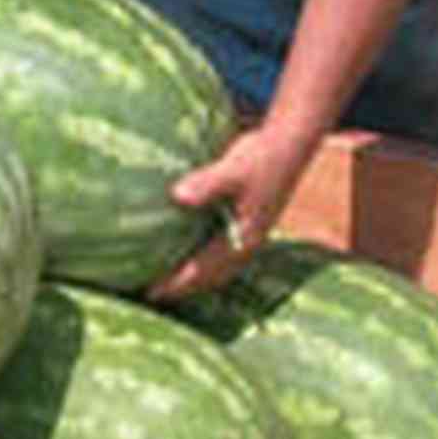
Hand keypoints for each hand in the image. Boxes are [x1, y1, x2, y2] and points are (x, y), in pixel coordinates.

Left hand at [148, 120, 312, 302]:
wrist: (287, 145)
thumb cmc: (259, 158)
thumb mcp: (232, 170)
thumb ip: (207, 184)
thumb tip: (177, 196)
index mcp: (242, 240)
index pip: (203, 271)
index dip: (177, 284)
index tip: (151, 293)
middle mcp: (245, 244)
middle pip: (210, 277)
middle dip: (183, 287)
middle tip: (150, 293)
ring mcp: (246, 236)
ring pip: (216, 268)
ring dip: (193, 277)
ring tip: (164, 280)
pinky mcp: (243, 224)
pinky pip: (218, 252)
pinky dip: (201, 259)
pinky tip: (183, 251)